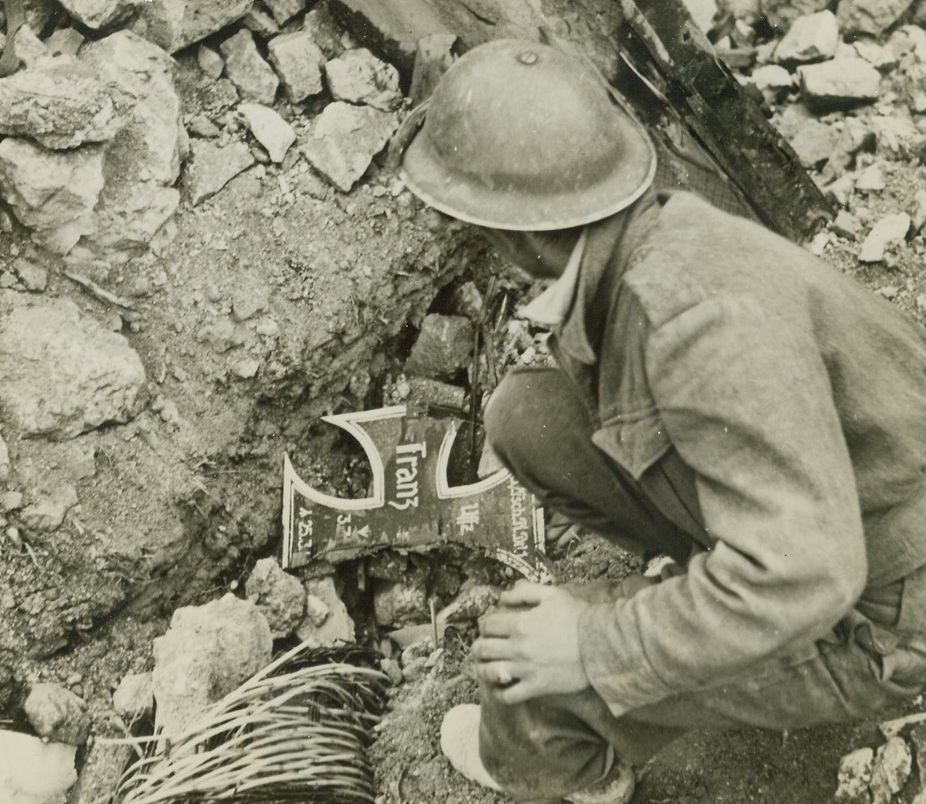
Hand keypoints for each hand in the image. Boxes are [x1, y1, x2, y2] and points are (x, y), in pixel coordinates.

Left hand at [472, 581, 589, 703]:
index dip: (485, 624)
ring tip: (485, 665)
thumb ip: (525, 592)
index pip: (487, 625)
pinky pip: (509, 696)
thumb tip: (503, 596)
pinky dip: (500, 692)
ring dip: (482, 668)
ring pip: (490, 672)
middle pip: (483, 649)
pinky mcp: (536, 687)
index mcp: (520, 624)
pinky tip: (502, 685)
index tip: (490, 626)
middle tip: (483, 646)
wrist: (599, 645)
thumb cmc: (577, 617)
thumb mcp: (552, 594)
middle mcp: (518, 648)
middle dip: (478, 646)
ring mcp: (526, 670)